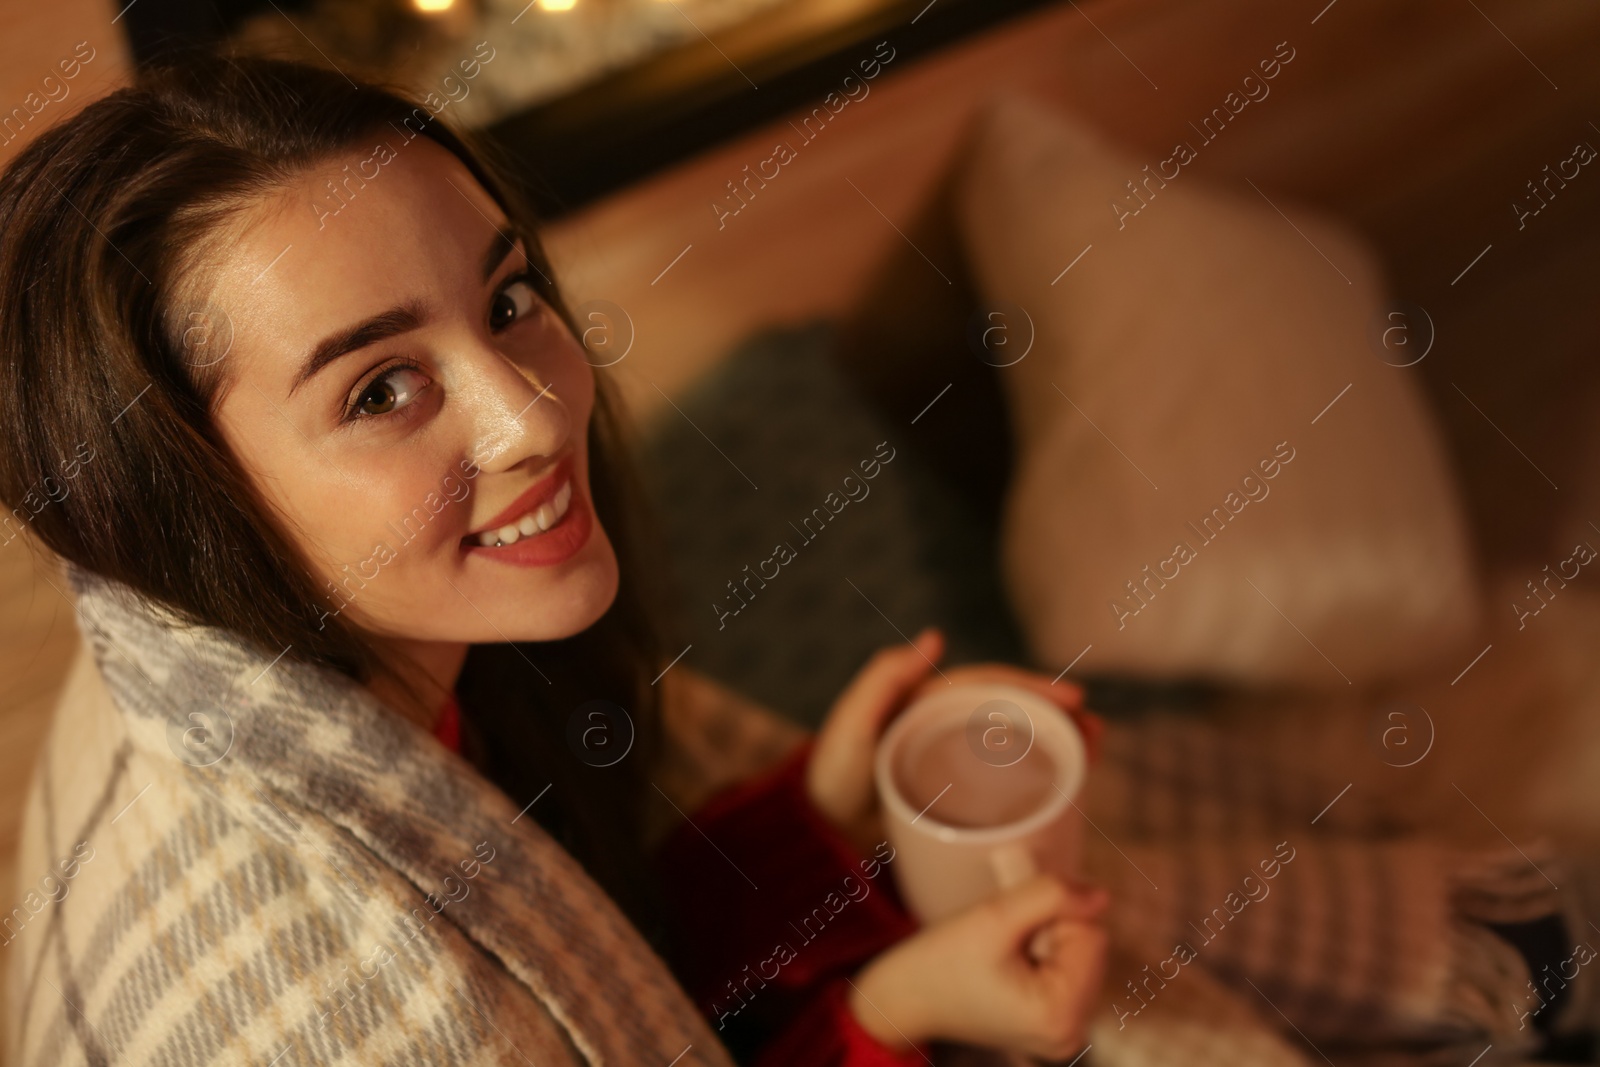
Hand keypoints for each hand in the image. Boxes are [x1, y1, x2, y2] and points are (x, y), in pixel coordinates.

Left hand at [806, 629, 1102, 854]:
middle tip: (1097, 732)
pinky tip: (1067, 789)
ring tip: (1095, 754)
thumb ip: (884, 680)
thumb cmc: (830, 776)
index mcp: (929, 702)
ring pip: (1017, 747)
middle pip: (1015, 715)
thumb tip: (935, 637)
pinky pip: (1007, 785)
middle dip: (1059, 718)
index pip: (992, 688)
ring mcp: (955, 764)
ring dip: (1058, 745)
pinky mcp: (959, 802)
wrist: (819, 836)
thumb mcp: (851, 724)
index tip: (1074, 700)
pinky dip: (1039, 781)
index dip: (1034, 689)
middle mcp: (947, 727)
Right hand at [848, 875, 1109, 1059]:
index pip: (1091, 934)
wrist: (905, 998)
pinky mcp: (1054, 1027)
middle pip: (1090, 947)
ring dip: (1047, 940)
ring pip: (1081, 955)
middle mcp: (1071, 1035)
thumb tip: (1101, 896)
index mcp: (1059, 1016)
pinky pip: (1069, 971)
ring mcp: (1064, 1035)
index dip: (1051, 915)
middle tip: (1003, 939)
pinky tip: (1010, 964)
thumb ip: (1050, 896)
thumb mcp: (993, 916)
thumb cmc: (939, 962)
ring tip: (1003, 954)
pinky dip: (1043, 956)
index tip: (1009, 925)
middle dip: (1051, 929)